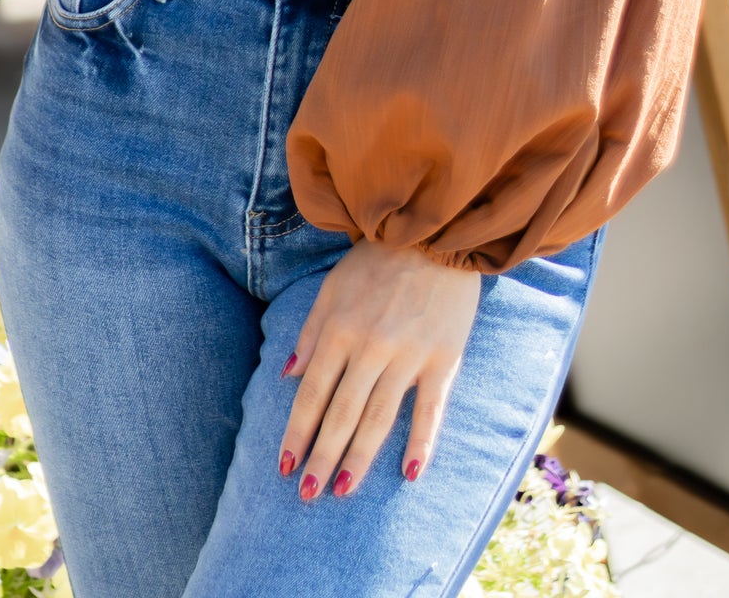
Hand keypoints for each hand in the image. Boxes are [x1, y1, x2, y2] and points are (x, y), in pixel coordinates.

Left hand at [277, 238, 480, 499]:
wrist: (433, 234)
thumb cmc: (377, 260)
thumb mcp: (332, 286)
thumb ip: (311, 332)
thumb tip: (287, 374)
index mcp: (340, 329)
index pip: (312, 393)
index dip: (297, 432)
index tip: (284, 466)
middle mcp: (371, 348)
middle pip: (342, 414)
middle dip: (321, 457)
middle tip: (307, 494)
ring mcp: (408, 356)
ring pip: (379, 418)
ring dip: (359, 458)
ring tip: (342, 490)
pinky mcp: (443, 360)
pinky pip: (431, 409)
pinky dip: (421, 443)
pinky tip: (410, 474)